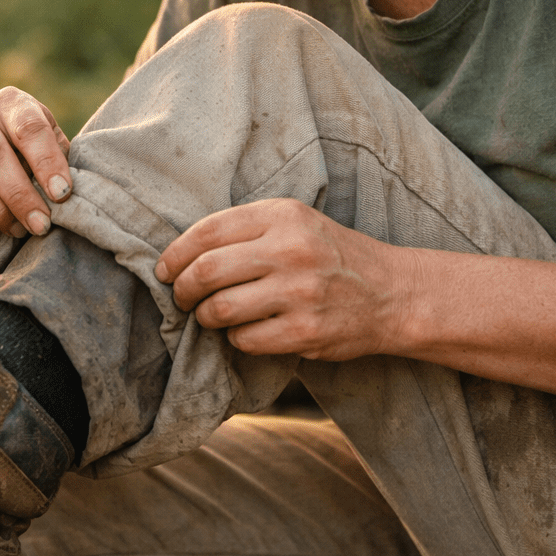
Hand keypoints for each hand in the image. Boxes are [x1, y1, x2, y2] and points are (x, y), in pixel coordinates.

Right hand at [0, 87, 71, 238]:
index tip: (61, 194)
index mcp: (10, 104)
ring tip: (17, 230)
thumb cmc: (33, 159)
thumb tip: (62, 194)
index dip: (47, 161)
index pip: (29, 127)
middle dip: (19, 195)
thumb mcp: (53, 150)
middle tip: (40, 224)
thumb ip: (61, 164)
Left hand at [155, 198, 415, 360]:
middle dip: (181, 290)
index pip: (207, 232)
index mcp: (282, 215)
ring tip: (211, 316)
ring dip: (205, 318)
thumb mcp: (295, 222)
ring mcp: (299, 292)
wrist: (391, 292)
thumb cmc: (330, 255)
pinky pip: (245, 340)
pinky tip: (247, 331)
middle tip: (180, 298)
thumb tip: (181, 254)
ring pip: (219, 310)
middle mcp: (290, 250)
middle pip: (206, 272)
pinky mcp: (305, 332)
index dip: (175, 254)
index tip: (164, 270)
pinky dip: (236, 339)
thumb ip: (246, 229)